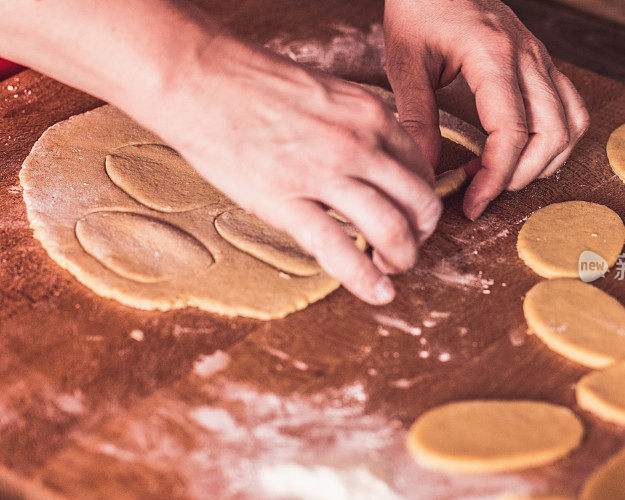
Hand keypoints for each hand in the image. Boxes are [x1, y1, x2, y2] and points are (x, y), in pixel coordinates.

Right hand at [145, 35, 439, 304]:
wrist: (198, 78)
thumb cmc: (254, 84)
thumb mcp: (327, 95)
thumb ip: (356, 129)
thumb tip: (372, 166)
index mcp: (370, 114)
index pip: (422, 168)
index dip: (422, 202)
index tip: (411, 218)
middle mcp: (359, 143)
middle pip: (419, 203)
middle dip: (420, 235)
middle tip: (405, 248)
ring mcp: (324, 172)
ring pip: (392, 229)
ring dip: (401, 259)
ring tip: (392, 271)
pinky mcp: (286, 200)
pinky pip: (339, 249)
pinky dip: (366, 279)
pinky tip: (377, 292)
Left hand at [384, 0, 589, 219]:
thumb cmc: (420, 7)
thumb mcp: (405, 60)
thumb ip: (416, 115)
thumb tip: (427, 168)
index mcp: (493, 55)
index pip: (511, 132)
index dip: (495, 177)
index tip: (473, 202)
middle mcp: (527, 56)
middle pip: (551, 134)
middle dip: (519, 176)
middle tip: (483, 190)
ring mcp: (540, 58)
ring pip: (571, 124)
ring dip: (544, 161)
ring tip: (502, 173)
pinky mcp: (542, 62)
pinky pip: (570, 108)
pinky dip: (556, 139)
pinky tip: (523, 151)